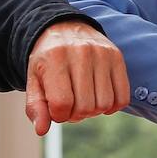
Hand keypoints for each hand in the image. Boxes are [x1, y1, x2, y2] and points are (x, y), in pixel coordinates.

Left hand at [24, 21, 128, 135]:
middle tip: (70, 105)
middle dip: (75, 114)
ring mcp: (102, 54)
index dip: (58, 115)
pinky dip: (112, 106)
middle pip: (85, 107)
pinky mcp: (117, 57)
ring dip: (93, 111)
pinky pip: (122, 97)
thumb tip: (41, 130)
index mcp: (55, 58)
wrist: (65, 28)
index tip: (55, 108)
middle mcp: (81, 53)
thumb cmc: (47, 60)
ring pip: (104, 104)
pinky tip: (99, 99)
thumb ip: (35, 106)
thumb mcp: (34, 81)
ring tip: (83, 99)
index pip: (62, 104)